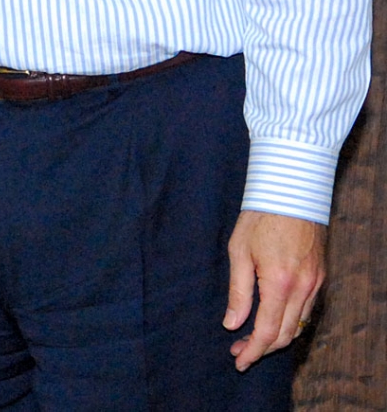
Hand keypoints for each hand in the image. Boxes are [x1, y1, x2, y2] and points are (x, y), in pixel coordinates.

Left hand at [224, 210, 325, 369]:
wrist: (290, 191)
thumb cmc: (260, 217)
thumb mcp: (239, 251)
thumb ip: (238, 291)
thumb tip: (232, 324)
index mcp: (279, 282)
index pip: (267, 332)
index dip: (252, 351)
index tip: (238, 360)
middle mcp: (302, 288)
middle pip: (285, 334)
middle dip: (262, 348)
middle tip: (240, 350)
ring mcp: (315, 283)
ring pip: (298, 325)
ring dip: (277, 337)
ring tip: (253, 338)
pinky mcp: (320, 276)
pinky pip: (307, 310)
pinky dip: (291, 321)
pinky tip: (273, 318)